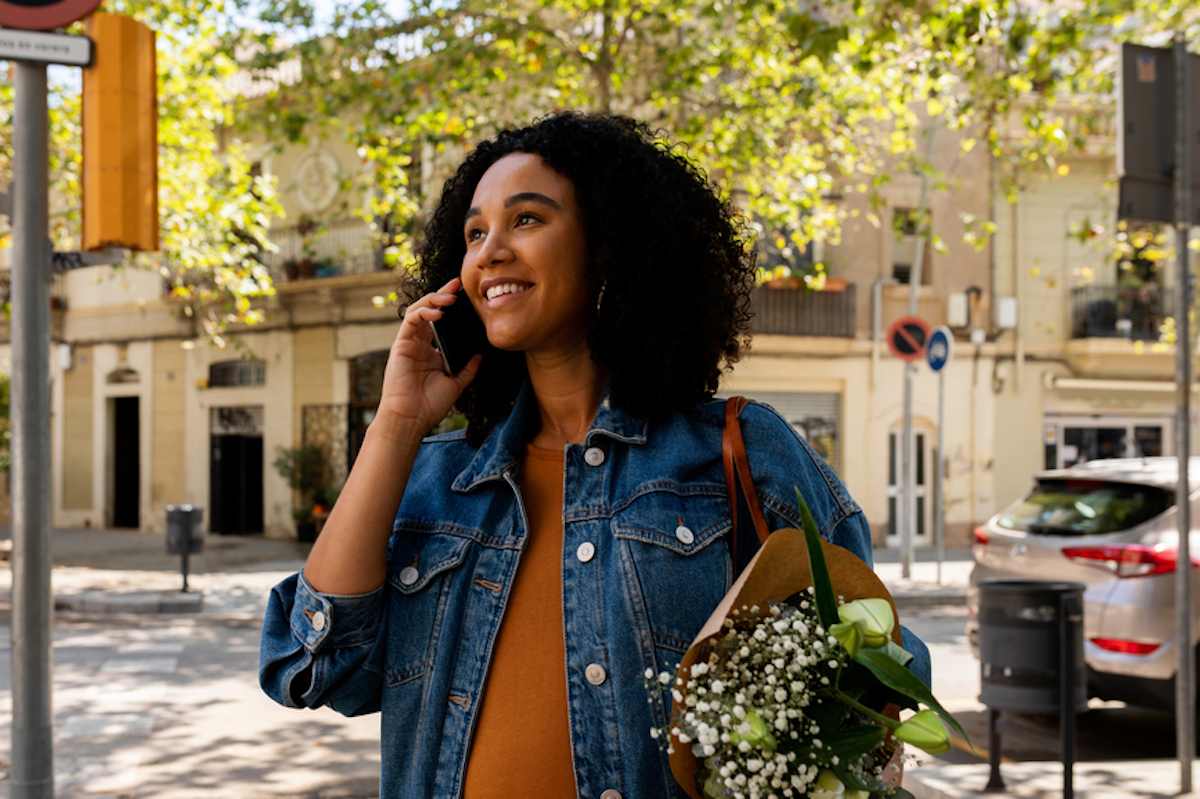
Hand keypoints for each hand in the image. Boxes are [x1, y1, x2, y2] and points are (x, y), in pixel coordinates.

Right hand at [376, 277, 482, 434]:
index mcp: (432, 351)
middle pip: (429, 310)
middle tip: (458, 284)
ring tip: (450, 296)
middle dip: (442, 294)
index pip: (442, 322)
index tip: (466, 295)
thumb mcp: (457, 384)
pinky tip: (438, 312)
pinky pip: (410, 320)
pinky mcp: (401, 344)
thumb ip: (468, 368)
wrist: (412, 419)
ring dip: (433, 299)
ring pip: (418, 310)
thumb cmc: (430, 405)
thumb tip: (481, 354)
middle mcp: (419, 344)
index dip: (451, 307)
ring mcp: (409, 343)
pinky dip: (424, 312)